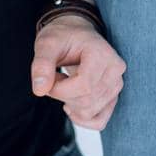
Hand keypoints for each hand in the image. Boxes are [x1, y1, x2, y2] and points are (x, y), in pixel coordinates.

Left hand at [31, 15, 125, 129]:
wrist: (75, 34)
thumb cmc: (62, 37)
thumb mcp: (47, 44)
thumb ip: (41, 65)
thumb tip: (39, 90)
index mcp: (102, 54)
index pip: (84, 86)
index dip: (60, 89)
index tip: (49, 78)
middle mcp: (115, 70)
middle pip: (87, 101)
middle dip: (62, 96)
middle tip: (54, 79)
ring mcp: (116, 84)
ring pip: (90, 112)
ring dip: (69, 104)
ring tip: (64, 85)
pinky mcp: (112, 96)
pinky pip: (99, 121)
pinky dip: (82, 119)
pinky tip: (70, 105)